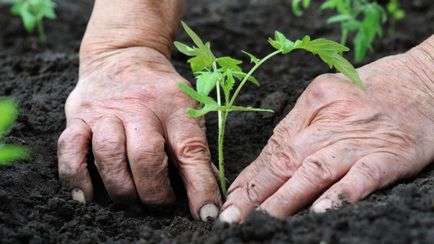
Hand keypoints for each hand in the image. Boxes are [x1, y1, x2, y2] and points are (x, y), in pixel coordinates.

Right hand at [57, 47, 220, 220]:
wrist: (124, 55)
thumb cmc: (161, 92)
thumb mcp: (186, 108)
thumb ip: (194, 148)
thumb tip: (208, 192)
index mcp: (175, 106)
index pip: (191, 149)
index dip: (200, 186)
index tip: (206, 213)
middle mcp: (140, 107)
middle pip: (145, 156)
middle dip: (154, 192)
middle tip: (160, 206)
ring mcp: (105, 111)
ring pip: (108, 155)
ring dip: (121, 189)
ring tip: (132, 203)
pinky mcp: (78, 116)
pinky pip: (70, 148)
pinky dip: (76, 177)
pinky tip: (87, 196)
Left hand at [219, 38, 433, 222]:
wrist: (426, 81)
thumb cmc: (372, 93)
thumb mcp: (329, 100)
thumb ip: (299, 131)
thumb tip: (264, 169)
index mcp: (313, 103)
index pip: (274, 147)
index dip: (250, 177)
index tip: (232, 200)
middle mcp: (331, 119)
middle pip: (287, 159)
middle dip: (257, 193)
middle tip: (233, 217)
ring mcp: (360, 137)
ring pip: (315, 169)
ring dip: (286, 198)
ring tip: (263, 220)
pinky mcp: (390, 154)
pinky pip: (362, 176)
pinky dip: (339, 194)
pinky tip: (320, 211)